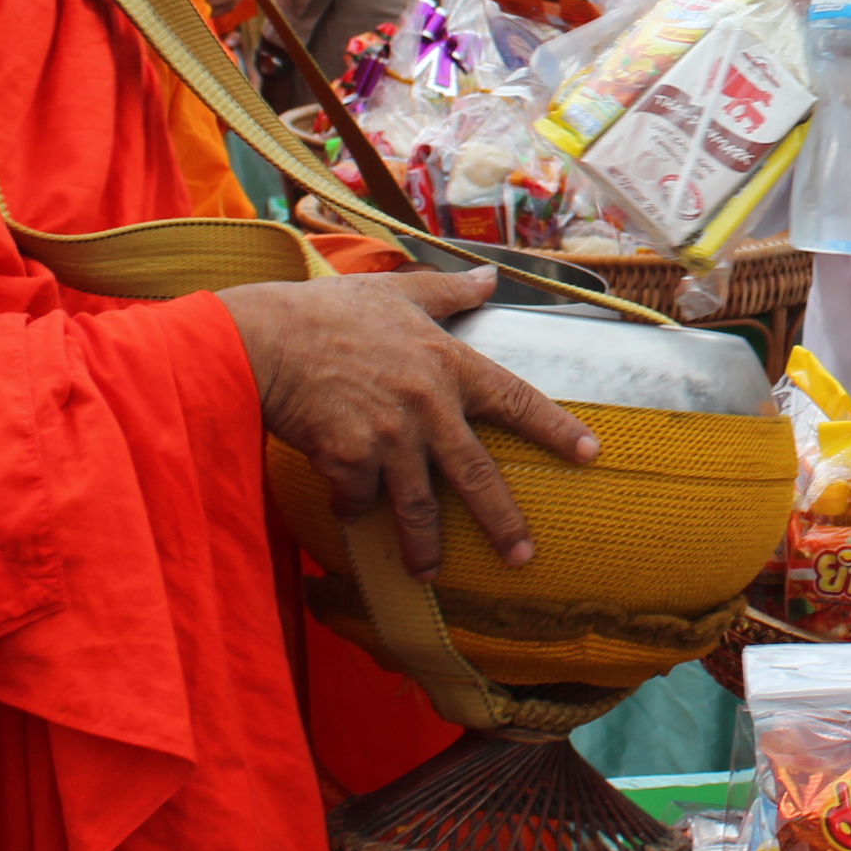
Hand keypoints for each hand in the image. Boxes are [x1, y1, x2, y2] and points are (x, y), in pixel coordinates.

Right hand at [221, 265, 598, 575]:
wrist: (261, 339)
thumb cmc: (327, 312)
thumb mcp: (396, 292)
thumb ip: (447, 292)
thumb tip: (488, 280)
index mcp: (447, 364)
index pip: (515, 399)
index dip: (555, 428)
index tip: (589, 454)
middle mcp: (428, 405)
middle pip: (476, 473)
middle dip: (501, 519)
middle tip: (522, 555)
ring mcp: (389, 437)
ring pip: (417, 503)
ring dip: (423, 543)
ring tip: (428, 571)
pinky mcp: (348, 460)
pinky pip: (359, 498)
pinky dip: (353, 506)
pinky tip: (346, 506)